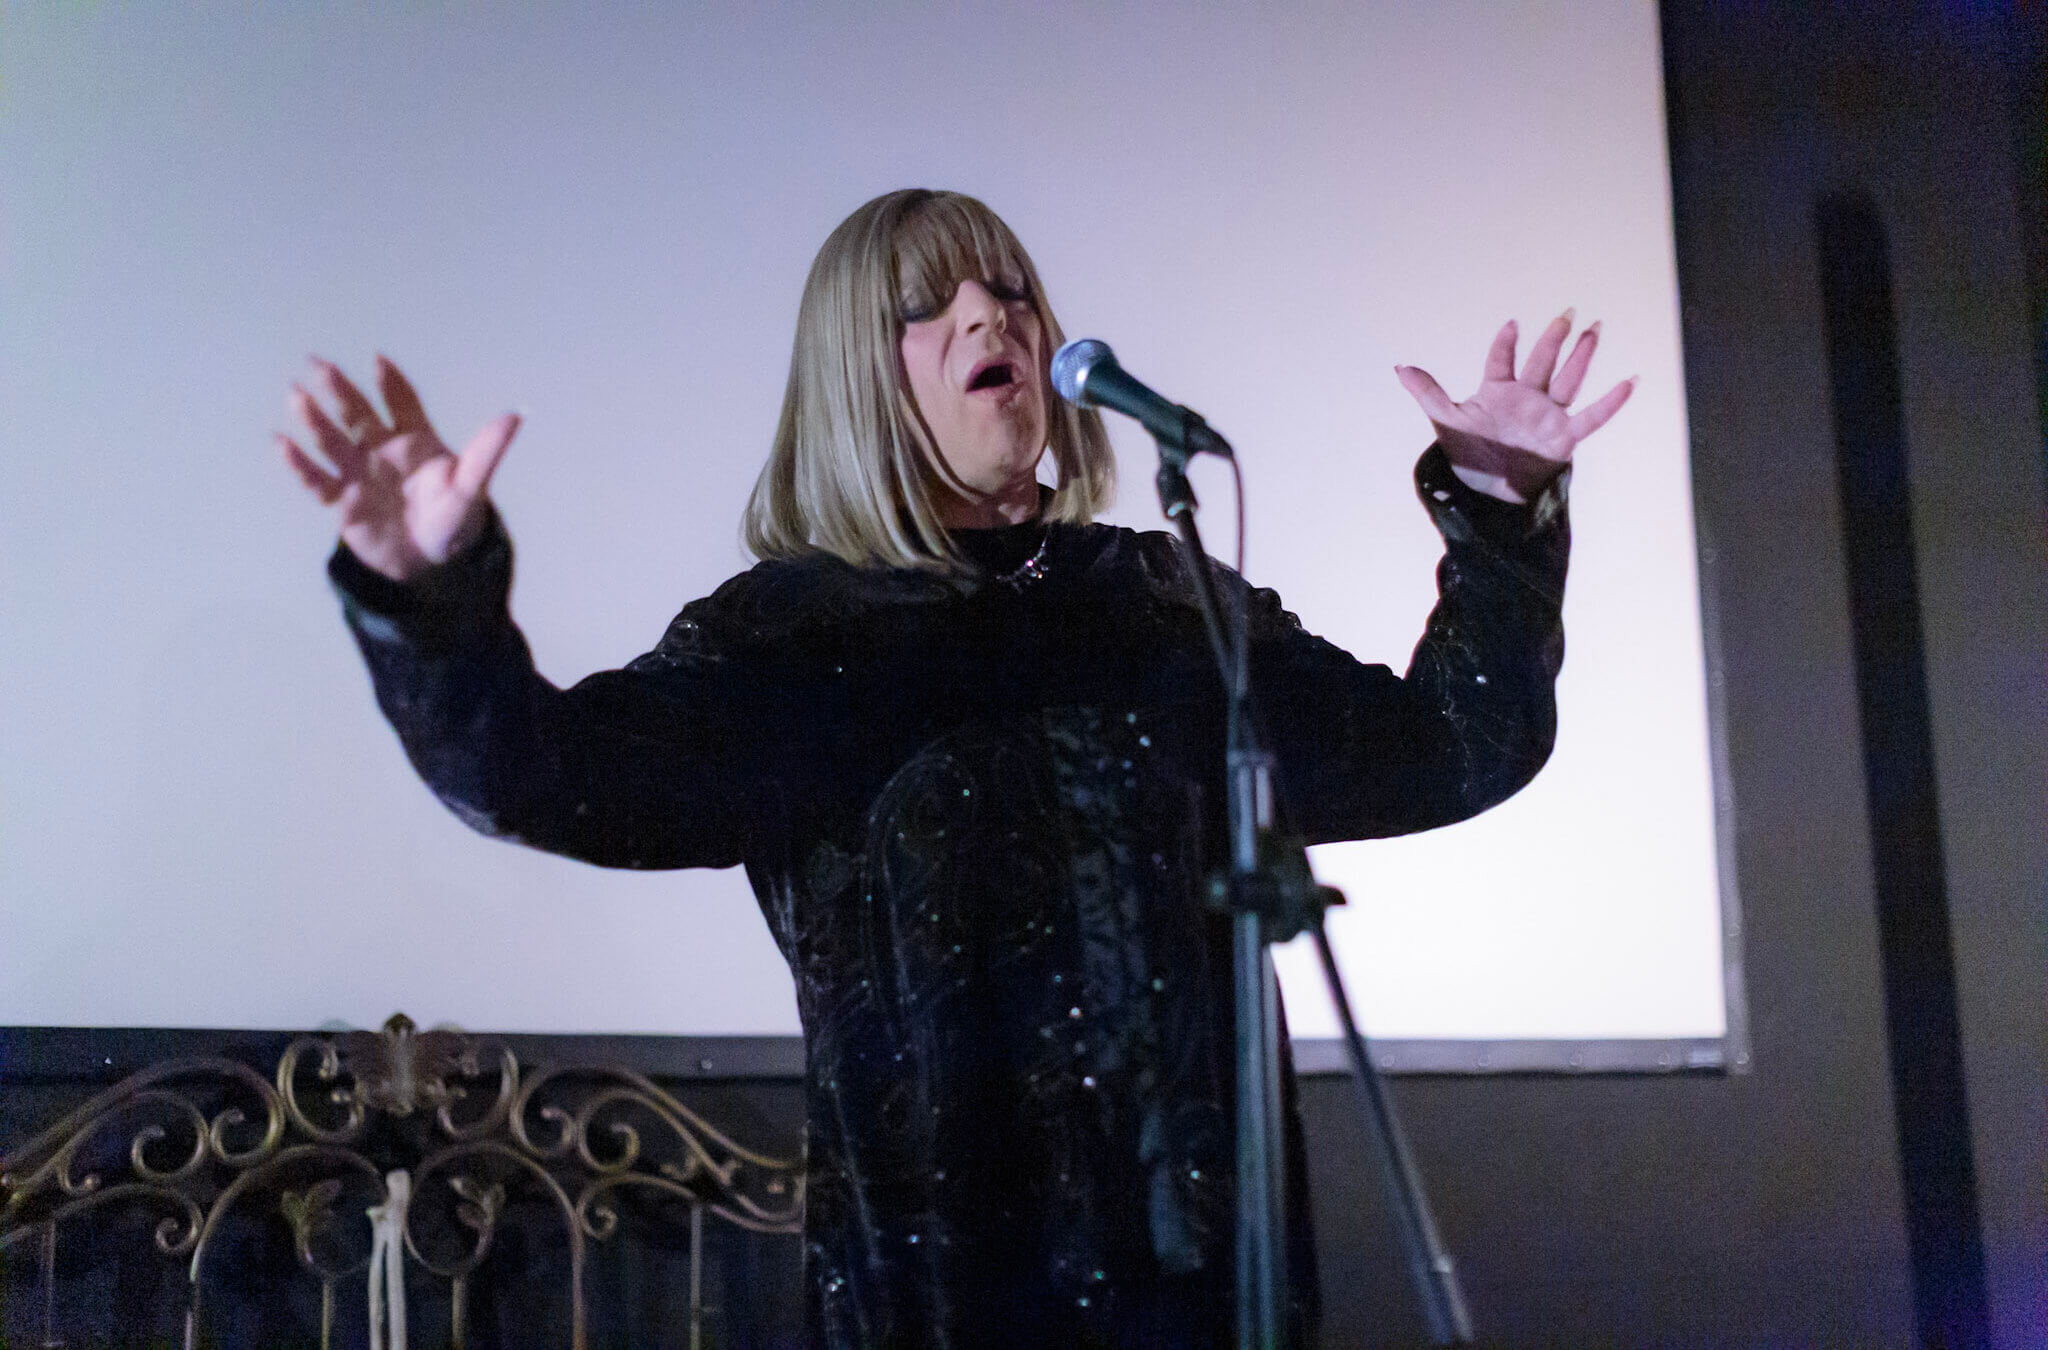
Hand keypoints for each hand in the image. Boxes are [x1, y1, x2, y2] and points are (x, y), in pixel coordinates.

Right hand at [279, 355, 519, 582]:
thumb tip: (516, 416)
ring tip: (297, 394)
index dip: (391, 382)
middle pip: (358, 412)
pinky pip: (315, 478)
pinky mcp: (341, 499)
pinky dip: (299, 462)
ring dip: (315, 418)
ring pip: (332, 439)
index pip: (401, 401)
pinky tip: (281, 442)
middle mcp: (382, 448)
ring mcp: (358, 471)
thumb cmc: (454, 521)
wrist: (430, 564)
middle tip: (317, 363)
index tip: (378, 361)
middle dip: (339, 389)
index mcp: (416, 440)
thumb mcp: (472, 487)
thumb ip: (488, 452)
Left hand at [1395, 312, 1634, 503]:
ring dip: (1581, 356)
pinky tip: (1630, 381)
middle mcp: (1526, 398)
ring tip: (1594, 330)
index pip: (1501, 360)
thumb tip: (1400, 368)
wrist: (1488, 494)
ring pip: (1568, 381)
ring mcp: (1547, 416)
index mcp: (1497, 391)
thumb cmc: (1469, 455)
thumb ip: (1428, 393)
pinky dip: (1611, 402)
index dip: (1504, 344)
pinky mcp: (1564, 438)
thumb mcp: (1446, 422)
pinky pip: (1591, 418)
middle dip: (1554, 339)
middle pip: (1542, 363)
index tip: (1511, 326)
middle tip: (1567, 312)